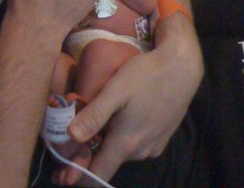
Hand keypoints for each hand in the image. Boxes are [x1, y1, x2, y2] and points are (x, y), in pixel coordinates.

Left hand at [64, 15, 202, 184]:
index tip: (62, 171)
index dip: (78, 175)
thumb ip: (95, 114)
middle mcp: (140, 152)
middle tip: (75, 131)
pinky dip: (123, 135)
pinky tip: (120, 115)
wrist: (181, 68)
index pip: (98, 175)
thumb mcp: (115, 90)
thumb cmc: (146, 75)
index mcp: (126, 143)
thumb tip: (70, 136)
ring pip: (121, 151)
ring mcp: (153, 146)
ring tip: (98, 117)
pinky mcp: (161, 138)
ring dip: (108, 141)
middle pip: (108, 161)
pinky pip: (135, 144)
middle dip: (90, 152)